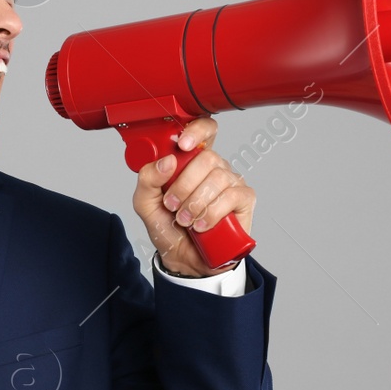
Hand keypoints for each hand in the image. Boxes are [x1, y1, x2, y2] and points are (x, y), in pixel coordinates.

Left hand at [132, 116, 255, 277]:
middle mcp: (214, 167)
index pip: (205, 130)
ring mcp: (231, 182)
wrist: (184, 260)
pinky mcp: (244, 200)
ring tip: (186, 220)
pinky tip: (202, 225)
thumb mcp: (146, 203)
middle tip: (173, 205)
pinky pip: (231, 197)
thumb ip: (147, 179)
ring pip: (218, 178)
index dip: (198, 130)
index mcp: (192, 160)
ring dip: (196, 203)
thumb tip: (166, 161)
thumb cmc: (169, 227)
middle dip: (185, 184)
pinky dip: (212, 213)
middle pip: (208, 157)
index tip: (183, 145)